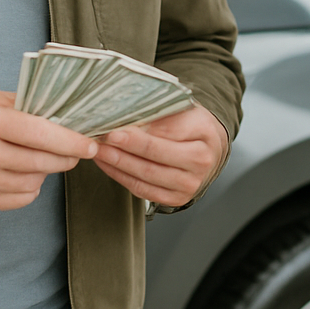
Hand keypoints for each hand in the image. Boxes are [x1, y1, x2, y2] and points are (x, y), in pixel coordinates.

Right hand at [0, 87, 97, 210]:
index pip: (39, 133)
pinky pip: (23, 197)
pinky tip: (24, 170)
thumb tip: (68, 116)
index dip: (70, 140)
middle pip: (41, 160)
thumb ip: (26, 104)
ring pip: (35, 180)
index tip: (91, 143)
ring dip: (48, 169)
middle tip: (78, 151)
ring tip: (43, 156)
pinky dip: (32, 185)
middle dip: (67, 156)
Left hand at [94, 105, 228, 206]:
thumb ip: (160, 114)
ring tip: (99, 150)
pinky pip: (142, 190)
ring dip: (117, 163)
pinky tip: (107, 164)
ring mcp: (188, 185)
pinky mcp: (175, 199)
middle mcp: (200, 163)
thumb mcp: (183, 110)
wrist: (209, 149)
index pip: (167, 134)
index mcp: (204, 135)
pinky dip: (120, 177)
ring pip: (145, 176)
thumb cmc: (192, 125)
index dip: (138, 134)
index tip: (115, 128)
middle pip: (155, 158)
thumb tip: (126, 118)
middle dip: (124, 149)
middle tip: (102, 140)